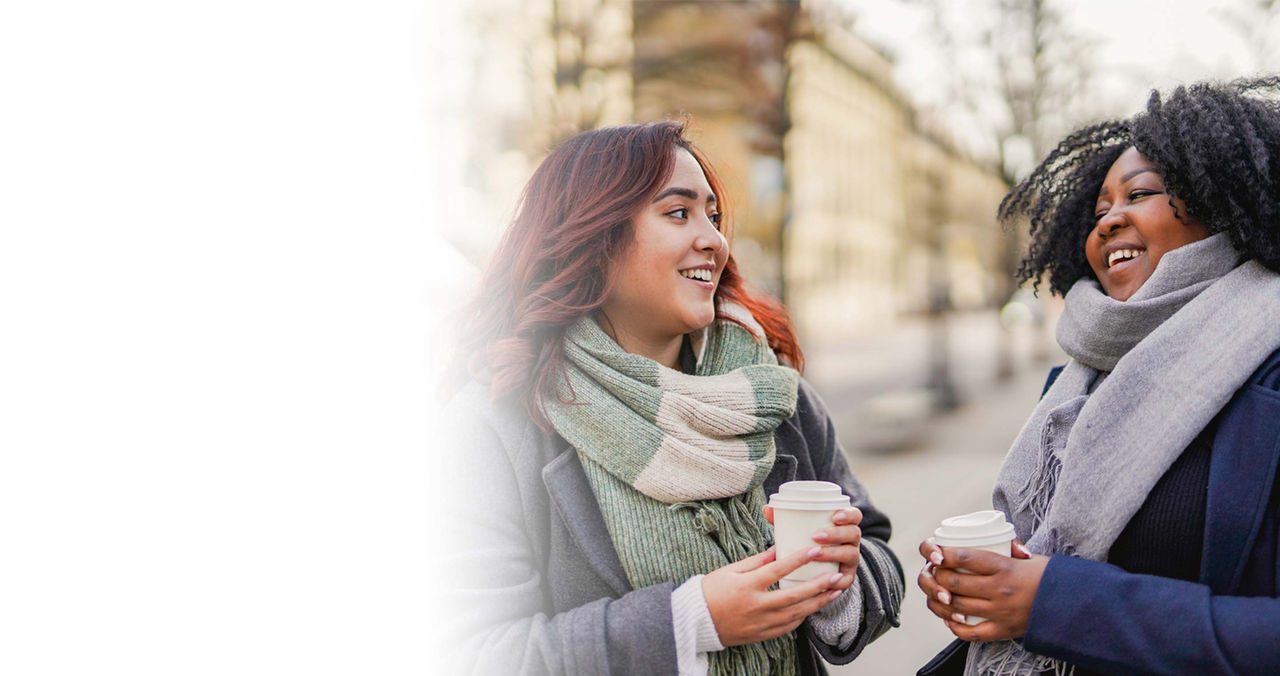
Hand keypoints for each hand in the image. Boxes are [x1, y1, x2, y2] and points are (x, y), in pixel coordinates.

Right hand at [702, 546, 844, 645]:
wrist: (695, 621)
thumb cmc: (710, 591)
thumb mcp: (730, 570)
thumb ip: (756, 561)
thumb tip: (778, 549)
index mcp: (746, 586)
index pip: (777, 570)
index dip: (798, 559)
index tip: (814, 550)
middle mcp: (755, 606)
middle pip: (794, 596)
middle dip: (819, 586)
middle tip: (836, 576)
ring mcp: (760, 623)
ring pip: (796, 614)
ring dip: (818, 603)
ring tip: (835, 592)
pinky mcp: (761, 635)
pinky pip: (788, 627)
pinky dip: (802, 616)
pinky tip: (813, 607)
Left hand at [763, 505, 861, 591]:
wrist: (814, 570)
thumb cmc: (806, 543)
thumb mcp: (799, 530)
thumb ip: (786, 518)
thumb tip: (767, 509)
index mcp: (843, 526)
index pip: (855, 515)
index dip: (849, 515)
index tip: (834, 516)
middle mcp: (850, 542)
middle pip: (854, 534)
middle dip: (836, 534)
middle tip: (816, 536)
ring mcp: (850, 560)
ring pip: (851, 554)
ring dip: (834, 553)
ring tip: (816, 554)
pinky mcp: (846, 578)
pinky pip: (847, 580)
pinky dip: (838, 580)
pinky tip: (830, 581)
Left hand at [916, 538, 1045, 641]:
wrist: (1071, 603)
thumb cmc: (1047, 577)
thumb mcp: (1027, 557)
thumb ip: (1006, 548)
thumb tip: (987, 538)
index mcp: (1005, 567)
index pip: (965, 557)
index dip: (944, 554)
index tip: (937, 552)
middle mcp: (1000, 589)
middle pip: (956, 582)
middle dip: (938, 576)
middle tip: (935, 572)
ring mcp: (1000, 611)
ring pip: (958, 606)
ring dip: (941, 599)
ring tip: (939, 592)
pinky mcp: (1003, 630)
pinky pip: (970, 633)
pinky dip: (954, 625)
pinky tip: (949, 618)